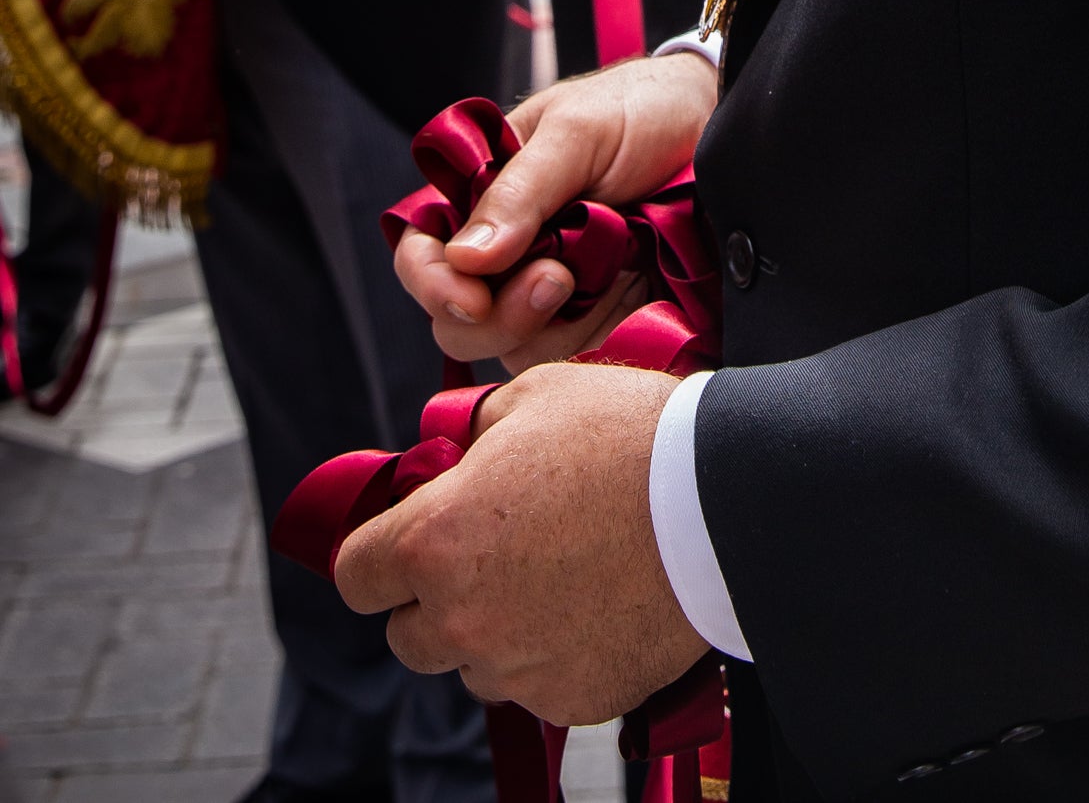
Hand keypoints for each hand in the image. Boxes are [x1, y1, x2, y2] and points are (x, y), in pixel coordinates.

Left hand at [333, 361, 703, 724]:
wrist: (723, 501)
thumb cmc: (628, 436)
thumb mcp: (534, 396)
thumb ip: (472, 436)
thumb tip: (455, 461)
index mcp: (437, 539)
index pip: (356, 575)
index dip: (379, 551)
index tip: (409, 538)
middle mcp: (462, 619)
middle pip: (408, 635)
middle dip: (437, 596)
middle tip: (497, 551)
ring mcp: (516, 669)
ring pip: (474, 663)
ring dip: (496, 629)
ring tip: (562, 571)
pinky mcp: (570, 702)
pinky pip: (536, 686)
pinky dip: (554, 654)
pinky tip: (597, 601)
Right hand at [393, 52, 717, 367]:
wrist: (720, 128)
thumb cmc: (642, 110)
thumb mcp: (579, 130)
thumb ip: (521, 189)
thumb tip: (464, 259)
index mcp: (485, 197)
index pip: (423, 253)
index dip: (431, 283)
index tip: (470, 297)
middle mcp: (509, 251)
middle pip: (459, 321)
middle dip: (498, 315)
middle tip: (557, 278)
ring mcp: (553, 292)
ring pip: (514, 348)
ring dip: (553, 326)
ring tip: (603, 275)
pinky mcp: (600, 319)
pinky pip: (574, 358)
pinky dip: (595, 337)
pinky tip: (627, 295)